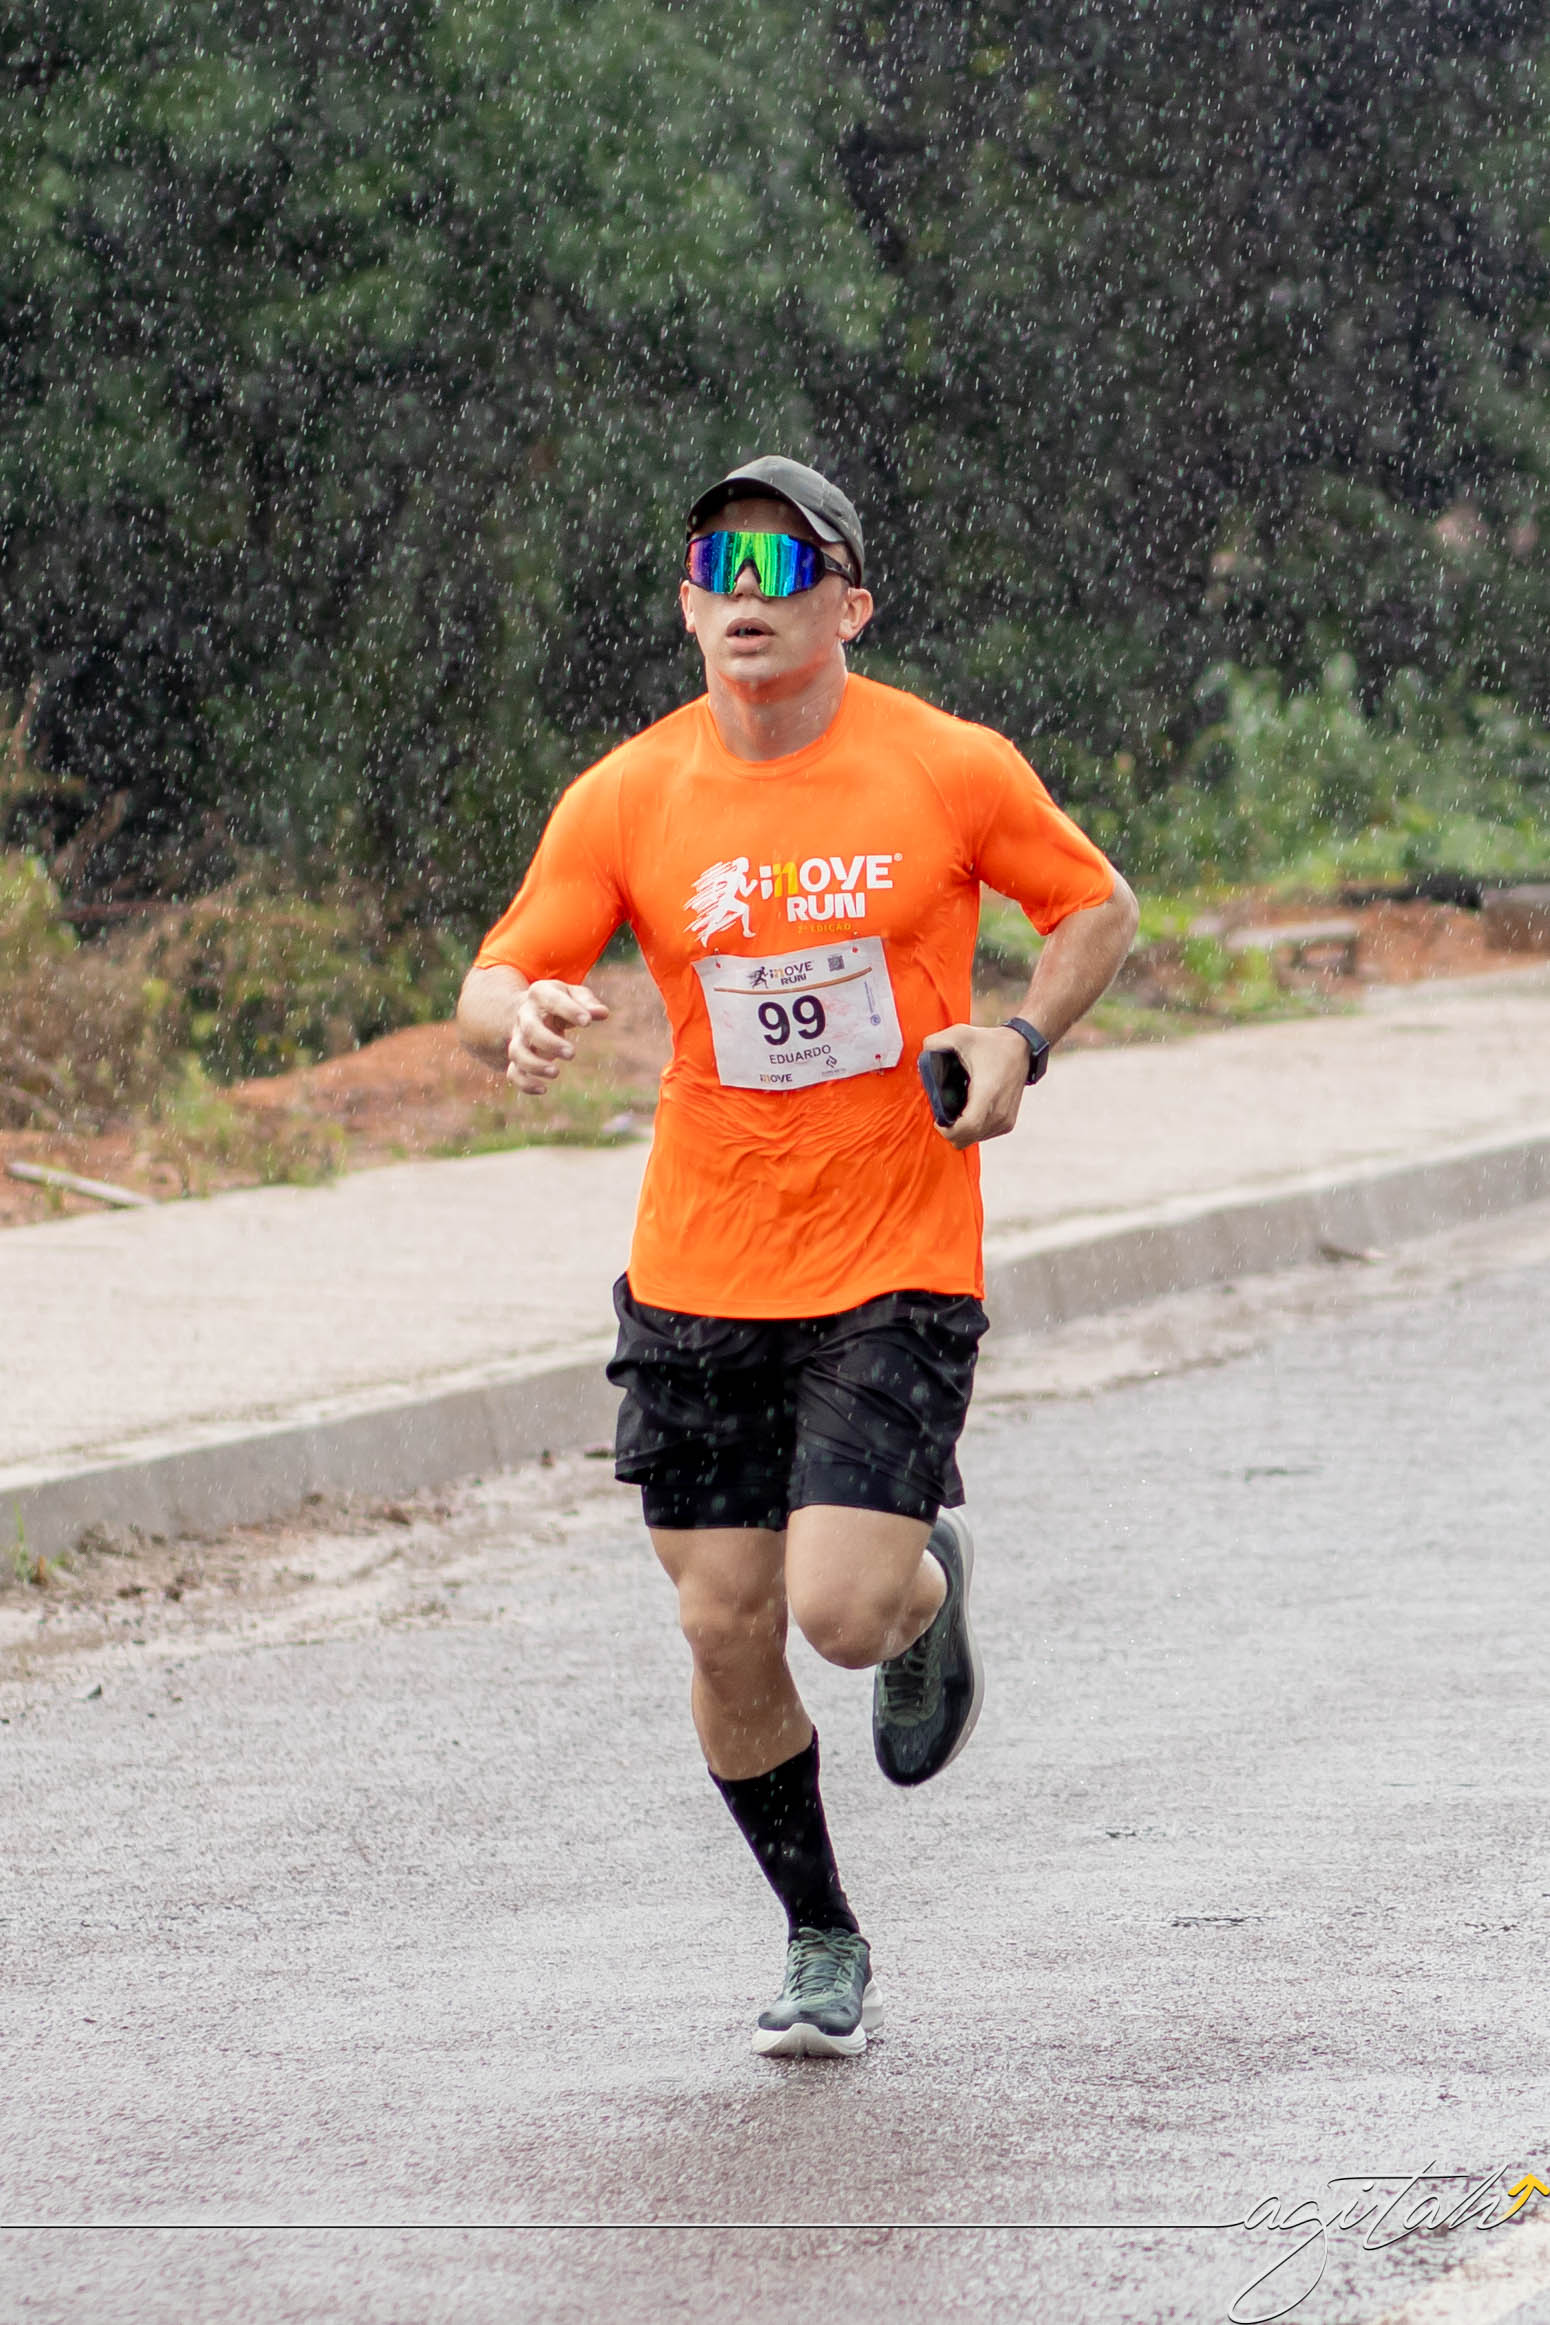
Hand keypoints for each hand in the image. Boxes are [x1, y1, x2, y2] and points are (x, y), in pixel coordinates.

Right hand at [506, 980, 609, 1094]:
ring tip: (556, 1073)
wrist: (531, 1010)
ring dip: (534, 1065)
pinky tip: (543, 1089)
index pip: (551, 1000)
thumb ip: (588, 1003)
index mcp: (540, 994)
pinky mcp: (518, 1058)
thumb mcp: (575, 995)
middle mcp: (525, 1016)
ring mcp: (518, 1037)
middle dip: (550, 1043)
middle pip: (530, 1029)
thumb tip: (602, 1013)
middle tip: (572, 1054)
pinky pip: (514, 1073)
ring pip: (517, 1052)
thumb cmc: (561, 1002)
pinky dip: (525, 1083)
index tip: (587, 1022)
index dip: (569, 1010)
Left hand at [923, 1023, 1031, 1149]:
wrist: (1022, 1047)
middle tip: (942, 1115)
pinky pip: (983, 1136)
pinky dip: (972, 1129)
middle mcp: (999, 1110)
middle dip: (949, 1131)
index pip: (967, 1127)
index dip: (947, 1130)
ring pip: (973, 1139)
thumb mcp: (961, 1034)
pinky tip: (967, 1112)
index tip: (938, 1120)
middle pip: (966, 1139)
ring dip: (960, 1130)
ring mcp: (1005, 1119)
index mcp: (987, 1092)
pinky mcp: (1008, 1122)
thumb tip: (923, 1053)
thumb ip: (936, 1042)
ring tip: (955, 1111)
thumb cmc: (992, 1042)